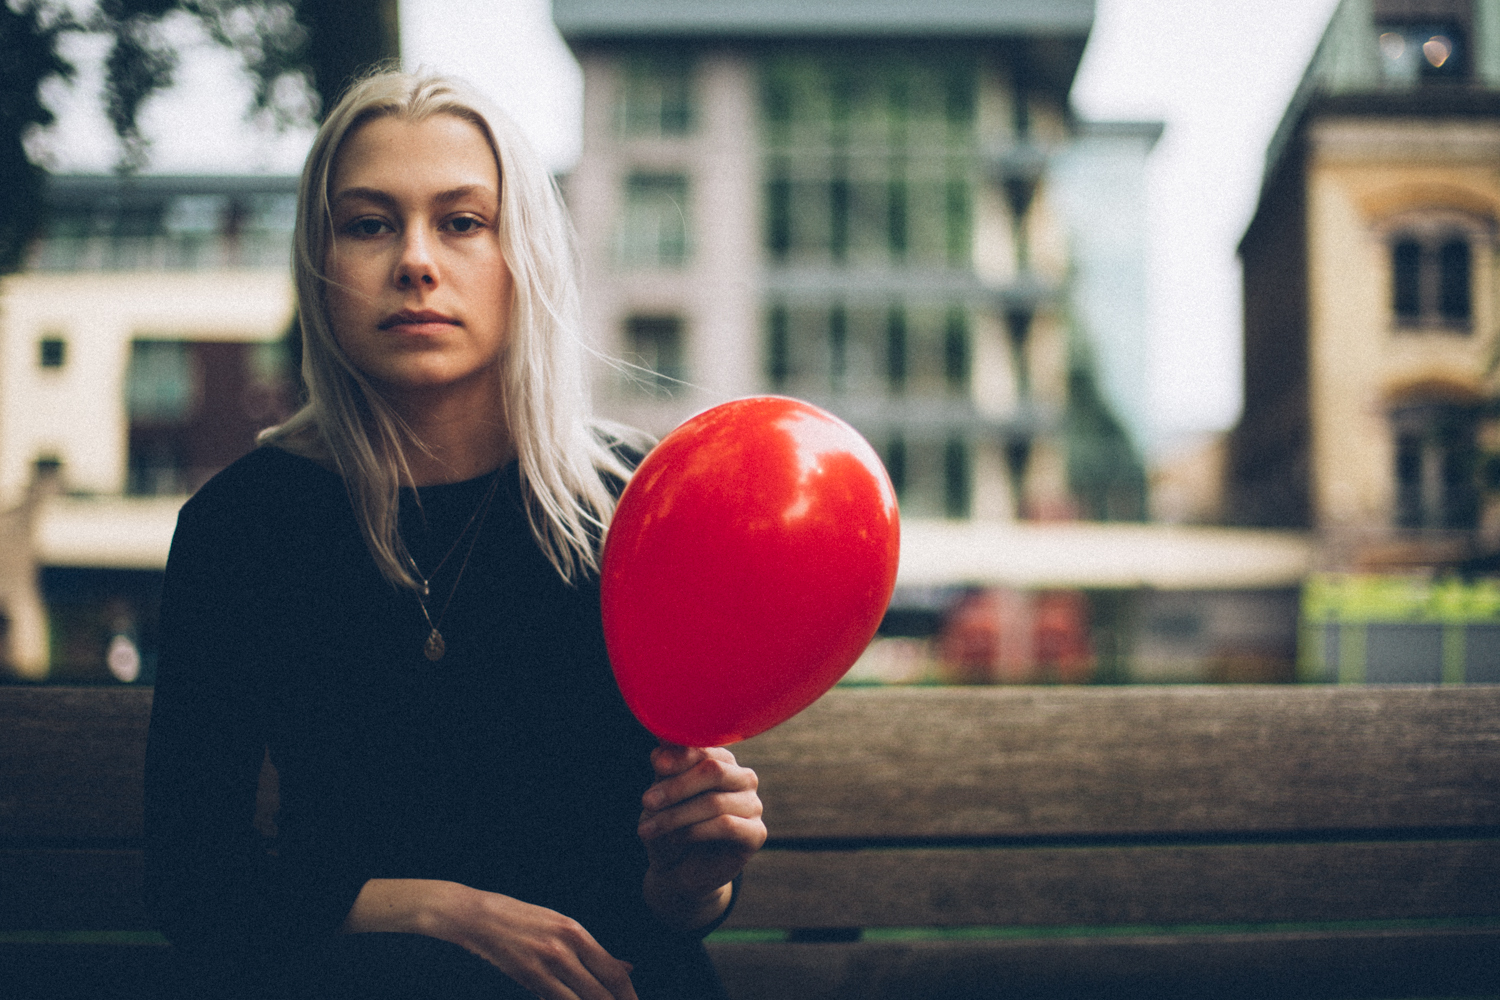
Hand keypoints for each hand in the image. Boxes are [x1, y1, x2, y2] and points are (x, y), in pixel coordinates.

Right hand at [344, 879, 637, 999]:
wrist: (475, 915)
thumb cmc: (518, 919)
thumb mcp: (558, 925)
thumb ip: (591, 950)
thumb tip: (626, 967)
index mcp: (575, 931)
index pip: (613, 970)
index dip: (629, 993)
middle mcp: (566, 946)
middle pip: (604, 988)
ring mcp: (546, 962)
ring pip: (584, 999)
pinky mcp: (527, 975)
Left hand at [637, 745, 766, 928]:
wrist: (677, 869)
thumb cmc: (670, 824)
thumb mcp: (661, 794)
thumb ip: (666, 768)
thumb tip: (663, 743)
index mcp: (722, 761)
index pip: (705, 749)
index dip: (681, 756)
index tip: (656, 765)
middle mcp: (743, 778)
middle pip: (714, 771)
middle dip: (676, 786)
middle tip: (646, 801)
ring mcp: (753, 805)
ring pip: (715, 802)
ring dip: (676, 816)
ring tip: (647, 829)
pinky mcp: (756, 833)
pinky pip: (726, 826)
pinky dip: (694, 831)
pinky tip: (674, 839)